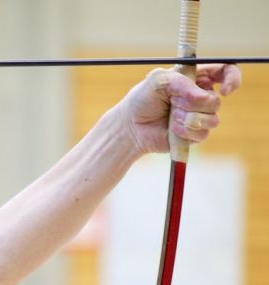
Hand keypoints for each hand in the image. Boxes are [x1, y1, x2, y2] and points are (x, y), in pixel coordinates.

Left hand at [120, 64, 240, 154]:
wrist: (131, 127)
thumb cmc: (142, 100)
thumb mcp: (157, 81)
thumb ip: (180, 82)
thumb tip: (201, 97)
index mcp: (197, 77)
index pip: (226, 71)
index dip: (232, 78)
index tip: (225, 89)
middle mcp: (202, 96)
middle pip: (215, 101)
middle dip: (191, 104)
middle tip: (172, 103)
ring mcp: (201, 116)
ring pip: (212, 119)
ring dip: (188, 118)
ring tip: (171, 116)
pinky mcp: (196, 134)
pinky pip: (203, 133)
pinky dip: (185, 131)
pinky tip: (172, 129)